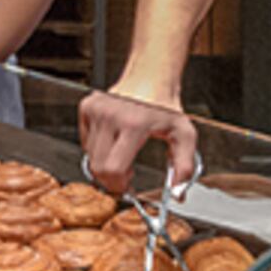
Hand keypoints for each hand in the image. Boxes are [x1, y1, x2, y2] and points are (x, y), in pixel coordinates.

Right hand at [78, 87, 199, 195]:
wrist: (151, 76)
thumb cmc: (166, 105)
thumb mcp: (184, 135)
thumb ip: (184, 167)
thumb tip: (177, 194)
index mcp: (134, 124)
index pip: (114, 169)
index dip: (120, 184)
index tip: (129, 185)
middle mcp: (111, 115)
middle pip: (98, 167)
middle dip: (111, 179)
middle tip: (126, 175)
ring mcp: (96, 109)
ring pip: (89, 156)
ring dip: (104, 164)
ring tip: (123, 156)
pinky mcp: (88, 107)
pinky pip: (86, 141)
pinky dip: (97, 148)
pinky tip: (113, 141)